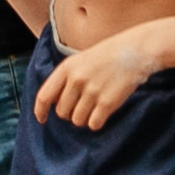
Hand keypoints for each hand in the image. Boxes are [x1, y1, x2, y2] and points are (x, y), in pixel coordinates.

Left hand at [34, 29, 159, 128]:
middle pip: (62, 112)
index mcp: (67, 67)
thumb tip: (55, 103)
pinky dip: (97, 122)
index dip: (40, 111)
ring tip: (94, 106)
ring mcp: (92, 91)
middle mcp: (77, 80)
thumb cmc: (107, 55)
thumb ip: (67, 79)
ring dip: (84, 118)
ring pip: (77, 120)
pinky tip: (103, 111)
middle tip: (82, 105)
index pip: (44, 96)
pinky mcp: (107, 103)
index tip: (41, 119)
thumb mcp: (80, 60)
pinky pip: (93, 124)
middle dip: (70, 113)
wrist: (135, 50)